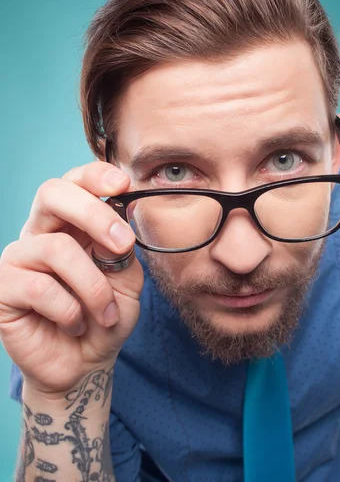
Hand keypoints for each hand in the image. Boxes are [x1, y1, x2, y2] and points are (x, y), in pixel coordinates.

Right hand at [0, 162, 142, 394]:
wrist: (84, 364)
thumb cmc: (104, 317)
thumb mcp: (126, 281)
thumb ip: (121, 250)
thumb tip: (121, 220)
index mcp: (70, 223)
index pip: (74, 183)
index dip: (95, 176)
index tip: (123, 184)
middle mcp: (40, 233)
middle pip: (52, 194)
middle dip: (93, 213)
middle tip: (123, 243)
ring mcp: (19, 258)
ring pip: (56, 248)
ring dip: (93, 285)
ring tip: (105, 312)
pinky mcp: (3, 288)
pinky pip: (41, 287)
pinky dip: (70, 310)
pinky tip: (74, 323)